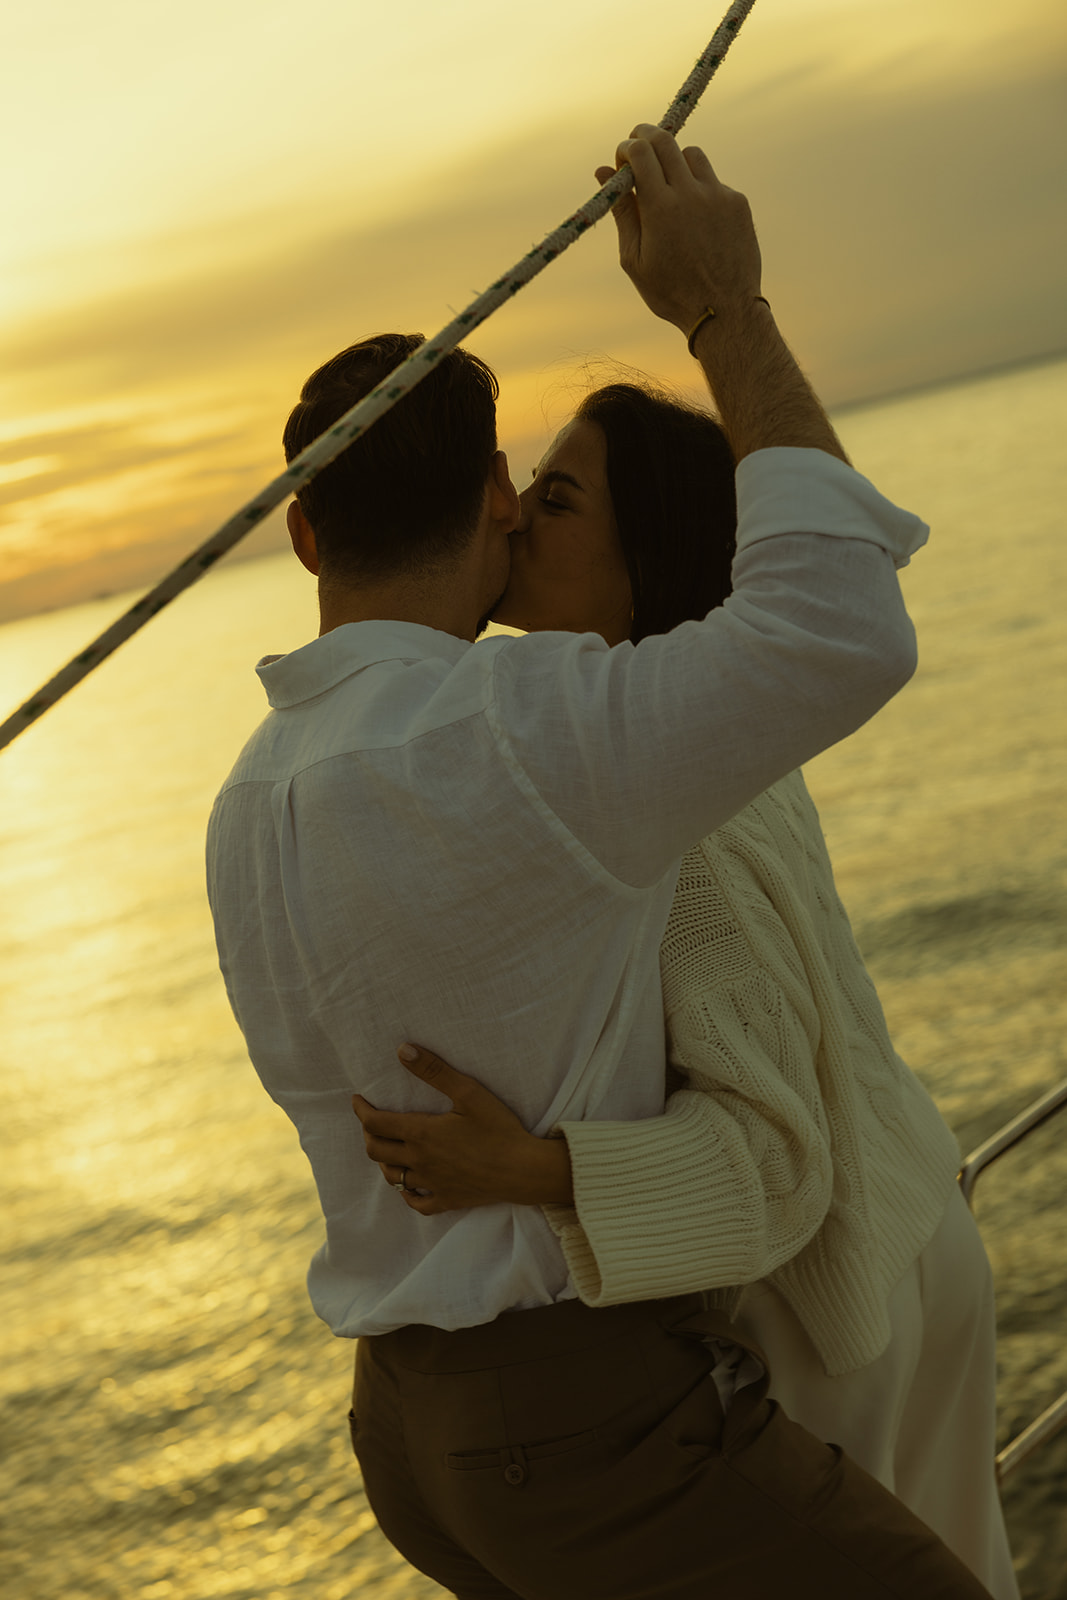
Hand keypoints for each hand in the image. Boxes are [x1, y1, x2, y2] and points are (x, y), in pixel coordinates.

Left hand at [352, 1044, 571, 1214]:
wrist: (524, 1170)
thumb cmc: (499, 1129)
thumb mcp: (468, 1092)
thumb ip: (434, 1071)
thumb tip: (402, 1050)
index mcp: (421, 1133)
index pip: (376, 1123)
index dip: (361, 1110)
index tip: (357, 1100)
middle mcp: (420, 1161)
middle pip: (376, 1151)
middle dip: (368, 1133)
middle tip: (371, 1121)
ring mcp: (432, 1184)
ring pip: (392, 1177)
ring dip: (383, 1161)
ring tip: (387, 1147)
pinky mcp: (447, 1200)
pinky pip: (417, 1202)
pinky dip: (406, 1193)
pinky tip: (408, 1185)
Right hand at [596, 123, 760, 333]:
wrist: (724, 311)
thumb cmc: (671, 292)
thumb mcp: (635, 259)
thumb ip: (622, 212)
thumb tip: (603, 172)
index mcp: (661, 208)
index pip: (641, 152)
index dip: (627, 147)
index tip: (621, 158)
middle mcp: (691, 193)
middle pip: (666, 141)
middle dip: (646, 137)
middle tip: (638, 147)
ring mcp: (718, 195)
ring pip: (692, 155)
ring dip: (675, 161)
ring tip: (669, 187)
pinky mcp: (738, 203)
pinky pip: (713, 181)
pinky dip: (699, 188)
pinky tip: (696, 219)